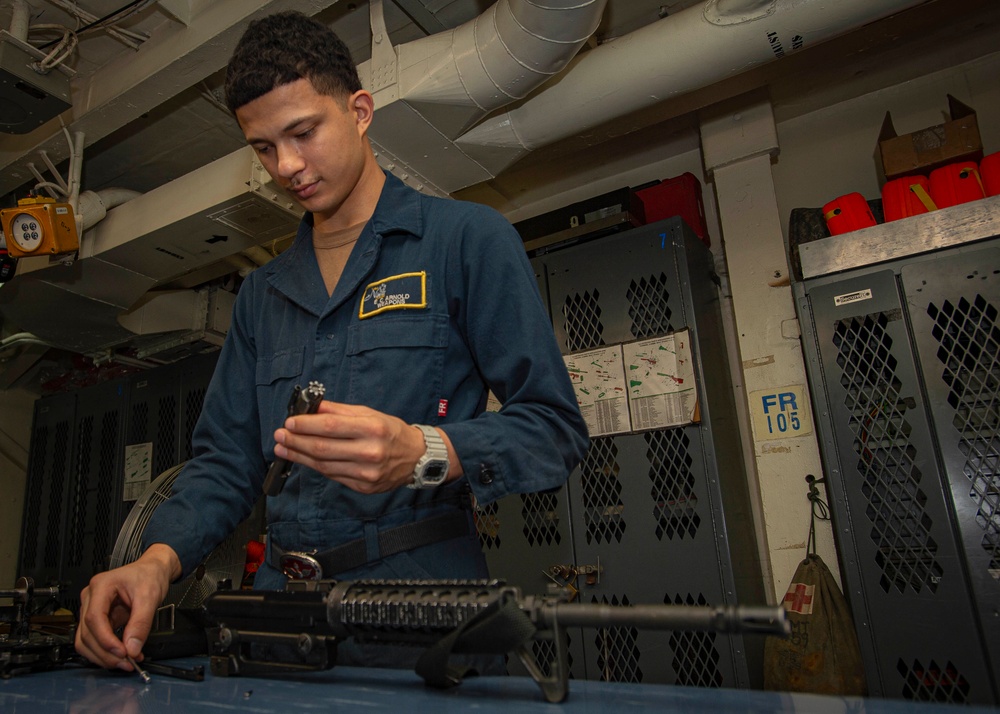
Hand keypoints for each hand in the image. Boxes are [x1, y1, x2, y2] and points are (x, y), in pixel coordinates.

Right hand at [75, 544, 179, 670]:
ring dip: (103, 656)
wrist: (153, 570)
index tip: (121, 652)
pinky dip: (106, 652)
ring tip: (126, 662)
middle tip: (127, 663)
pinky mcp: (98, 619)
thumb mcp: (150, 596)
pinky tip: (123, 656)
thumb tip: (132, 648)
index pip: (93, 618)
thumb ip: (141, 623)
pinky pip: (95, 640)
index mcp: (101, 586)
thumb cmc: (149, 575)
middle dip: (105, 653)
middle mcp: (91, 598)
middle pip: (87, 633)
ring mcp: (91, 609)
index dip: (105, 639)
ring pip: (86, 641)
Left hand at [273, 401, 457, 492]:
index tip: (289, 422)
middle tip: (279, 436)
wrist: (417, 458)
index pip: (330, 427)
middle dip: (296, 441)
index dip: (306, 425)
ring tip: (283, 448)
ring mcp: (366, 473)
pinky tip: (304, 459)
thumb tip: (313, 408)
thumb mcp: (370, 414)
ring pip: (324, 466)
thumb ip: (340, 411)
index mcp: (372, 429)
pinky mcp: (363, 487)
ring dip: (299, 456)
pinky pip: (333, 476)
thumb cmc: (392, 432)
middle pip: (322, 448)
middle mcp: (370, 452)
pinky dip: (315, 467)